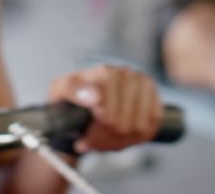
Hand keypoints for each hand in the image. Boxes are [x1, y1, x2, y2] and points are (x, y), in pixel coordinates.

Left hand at [47, 65, 161, 153]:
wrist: (84, 97)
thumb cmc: (71, 96)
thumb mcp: (60, 91)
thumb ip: (72, 90)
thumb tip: (96, 97)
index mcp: (104, 72)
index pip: (108, 117)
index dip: (96, 135)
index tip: (83, 141)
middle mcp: (126, 74)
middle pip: (123, 125)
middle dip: (106, 140)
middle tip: (92, 143)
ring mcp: (143, 84)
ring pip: (139, 128)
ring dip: (121, 141)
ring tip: (105, 140)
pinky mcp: (154, 95)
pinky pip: (153, 124)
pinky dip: (138, 137)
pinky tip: (123, 137)